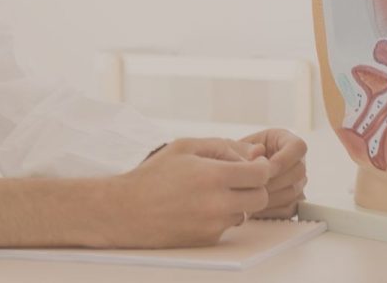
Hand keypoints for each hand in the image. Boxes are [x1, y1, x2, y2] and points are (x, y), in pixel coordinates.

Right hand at [105, 138, 271, 247]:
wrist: (125, 211)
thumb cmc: (154, 175)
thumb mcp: (186, 147)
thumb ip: (225, 146)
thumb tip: (256, 152)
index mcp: (214, 176)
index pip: (261, 175)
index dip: (259, 168)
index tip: (250, 166)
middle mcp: (217, 204)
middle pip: (260, 198)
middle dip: (254, 187)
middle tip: (236, 180)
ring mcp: (213, 225)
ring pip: (245, 213)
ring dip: (237, 202)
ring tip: (211, 193)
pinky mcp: (207, 240)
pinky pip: (227, 227)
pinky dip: (221, 217)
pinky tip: (199, 207)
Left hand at [239, 129, 308, 217]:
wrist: (228, 175)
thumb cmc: (233, 157)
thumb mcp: (237, 147)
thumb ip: (246, 148)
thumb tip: (256, 152)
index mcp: (285, 140)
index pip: (298, 147)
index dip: (284, 158)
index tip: (266, 167)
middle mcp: (296, 161)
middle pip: (299, 171)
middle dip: (275, 180)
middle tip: (255, 185)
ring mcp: (296, 182)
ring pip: (293, 192)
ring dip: (271, 196)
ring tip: (251, 196)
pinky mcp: (292, 201)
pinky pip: (289, 208)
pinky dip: (271, 210)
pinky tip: (255, 207)